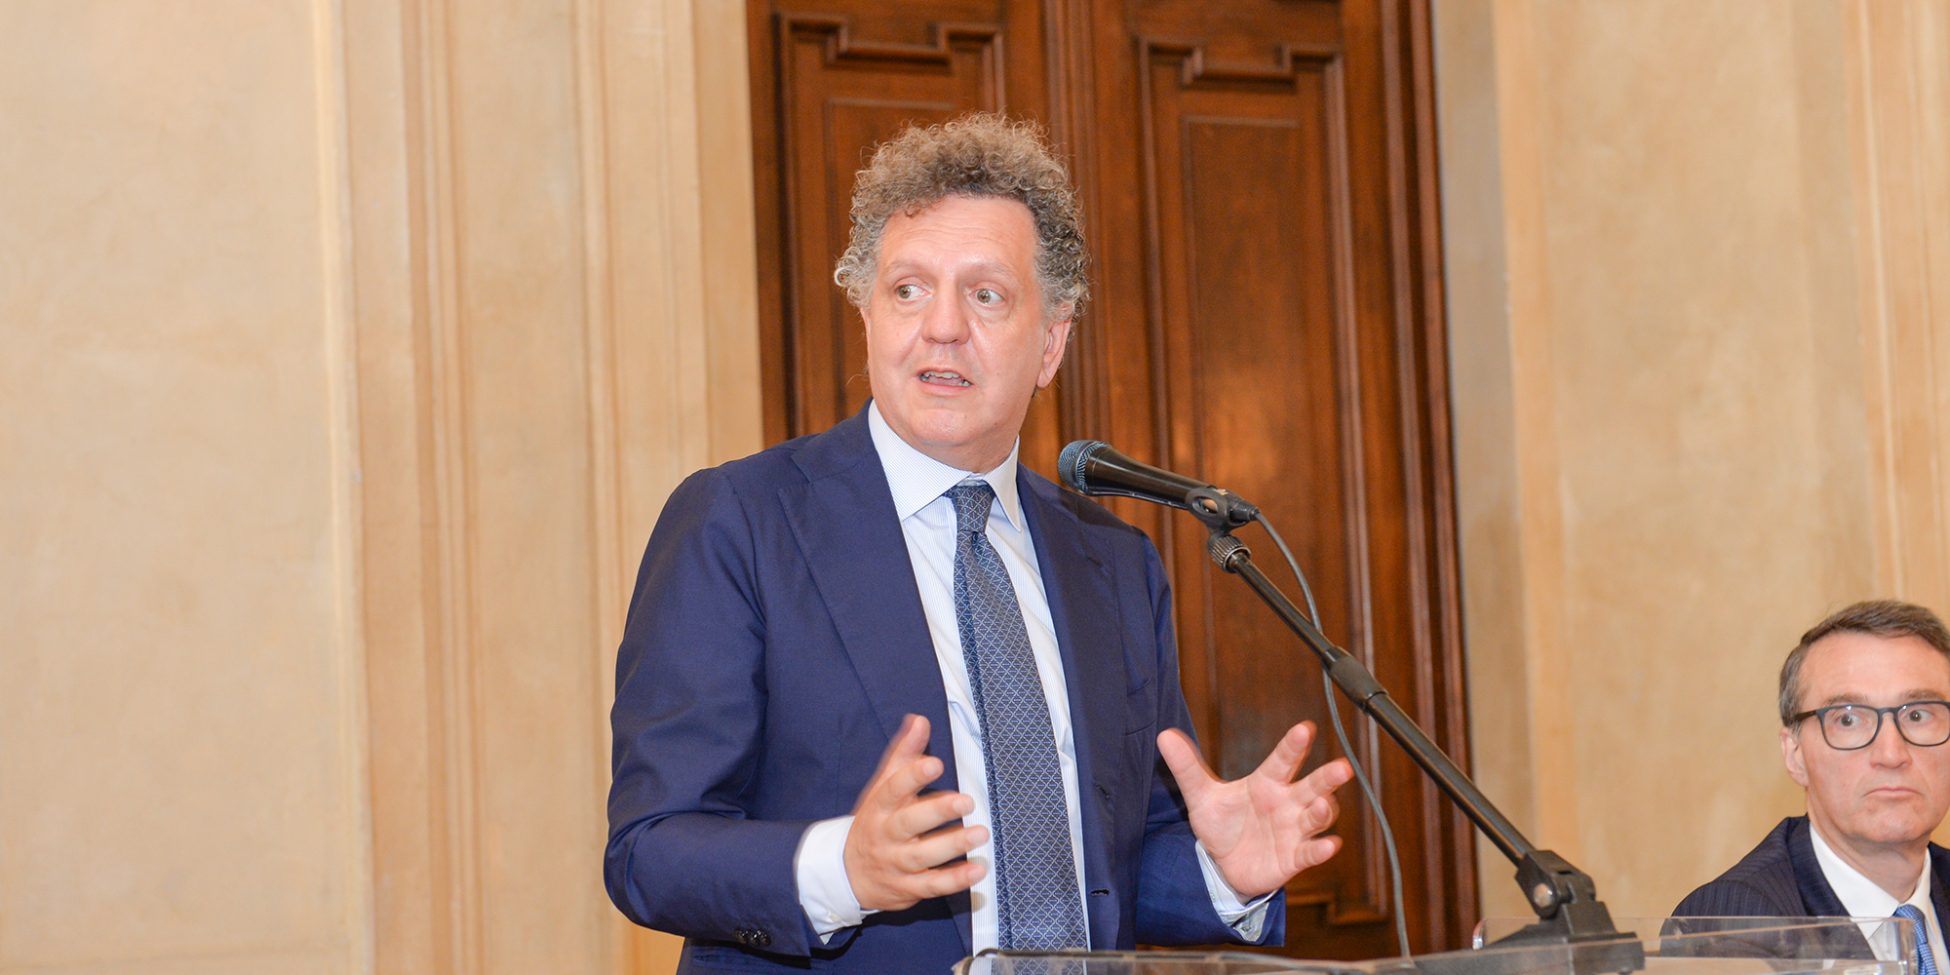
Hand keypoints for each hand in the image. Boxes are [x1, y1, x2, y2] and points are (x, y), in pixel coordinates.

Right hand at [843, 714, 989, 911]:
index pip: (893, 788)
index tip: (935, 763)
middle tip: (967, 801)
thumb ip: (904, 754)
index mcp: (879, 806)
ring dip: (952, 845)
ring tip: (980, 833)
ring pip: (922, 856)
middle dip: (937, 812)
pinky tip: (978, 869)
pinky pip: (932, 886)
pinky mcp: (908, 888)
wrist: (848, 873)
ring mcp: (896, 863)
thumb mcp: (882, 787)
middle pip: (908, 823)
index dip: (913, 776)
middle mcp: (886, 835)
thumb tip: (920, 721)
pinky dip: (955, 880)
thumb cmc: (875, 821)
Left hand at [1158, 720, 1351, 898]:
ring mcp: (1294, 830)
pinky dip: (1321, 849)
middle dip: (1329, 777)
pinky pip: (1310, 853)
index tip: (1305, 728)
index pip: (1283, 760)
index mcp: (1267, 782)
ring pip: (1317, 817)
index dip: (1294, 745)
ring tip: (1322, 804)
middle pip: (1313, 786)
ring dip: (1323, 811)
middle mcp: (1287, 803)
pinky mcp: (1294, 858)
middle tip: (1343, 767)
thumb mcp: (1201, 796)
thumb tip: (1164, 734)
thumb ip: (1187, 767)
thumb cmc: (1222, 824)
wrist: (1223, 865)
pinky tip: (1330, 844)